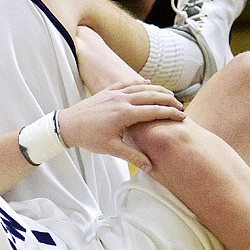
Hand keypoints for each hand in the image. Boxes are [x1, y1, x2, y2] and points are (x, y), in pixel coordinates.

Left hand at [58, 79, 185, 170]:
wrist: (68, 125)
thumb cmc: (89, 137)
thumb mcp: (112, 149)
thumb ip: (133, 156)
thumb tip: (150, 167)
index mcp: (125, 114)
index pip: (154, 111)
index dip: (170, 113)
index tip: (182, 116)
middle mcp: (122, 100)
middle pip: (151, 95)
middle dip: (168, 99)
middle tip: (180, 105)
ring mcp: (114, 93)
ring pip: (141, 87)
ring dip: (157, 90)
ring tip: (169, 94)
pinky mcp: (108, 91)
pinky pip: (127, 83)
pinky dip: (140, 83)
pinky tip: (148, 83)